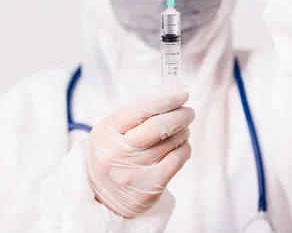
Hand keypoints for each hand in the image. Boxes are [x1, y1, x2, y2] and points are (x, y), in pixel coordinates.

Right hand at [87, 89, 193, 217]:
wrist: (103, 195)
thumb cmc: (112, 154)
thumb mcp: (110, 132)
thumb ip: (134, 115)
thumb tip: (169, 97)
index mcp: (105, 133)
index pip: (138, 109)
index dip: (163, 99)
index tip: (181, 94)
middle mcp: (117, 153)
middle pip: (157, 126)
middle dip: (180, 115)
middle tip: (188, 112)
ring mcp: (133, 172)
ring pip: (170, 142)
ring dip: (182, 130)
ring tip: (182, 128)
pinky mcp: (150, 187)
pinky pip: (177, 159)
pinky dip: (184, 148)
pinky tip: (182, 144)